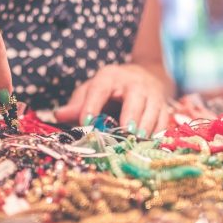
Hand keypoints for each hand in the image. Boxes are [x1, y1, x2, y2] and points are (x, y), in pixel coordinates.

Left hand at [54, 64, 172, 135]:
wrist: (141, 77)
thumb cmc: (108, 90)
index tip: (85, 121)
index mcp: (109, 77)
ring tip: (139, 141)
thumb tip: (59, 115)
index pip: (100, 88)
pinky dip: (159, 133)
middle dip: (131, 114)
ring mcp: (151, 93)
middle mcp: (133, 83)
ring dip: (147, 127)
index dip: (92, 104)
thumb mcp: (90, 91)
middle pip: (135, 97)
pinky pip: (164, 119)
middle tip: (127, 132)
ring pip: (153, 109)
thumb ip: (76, 104)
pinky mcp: (163, 105)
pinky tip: (151, 145)